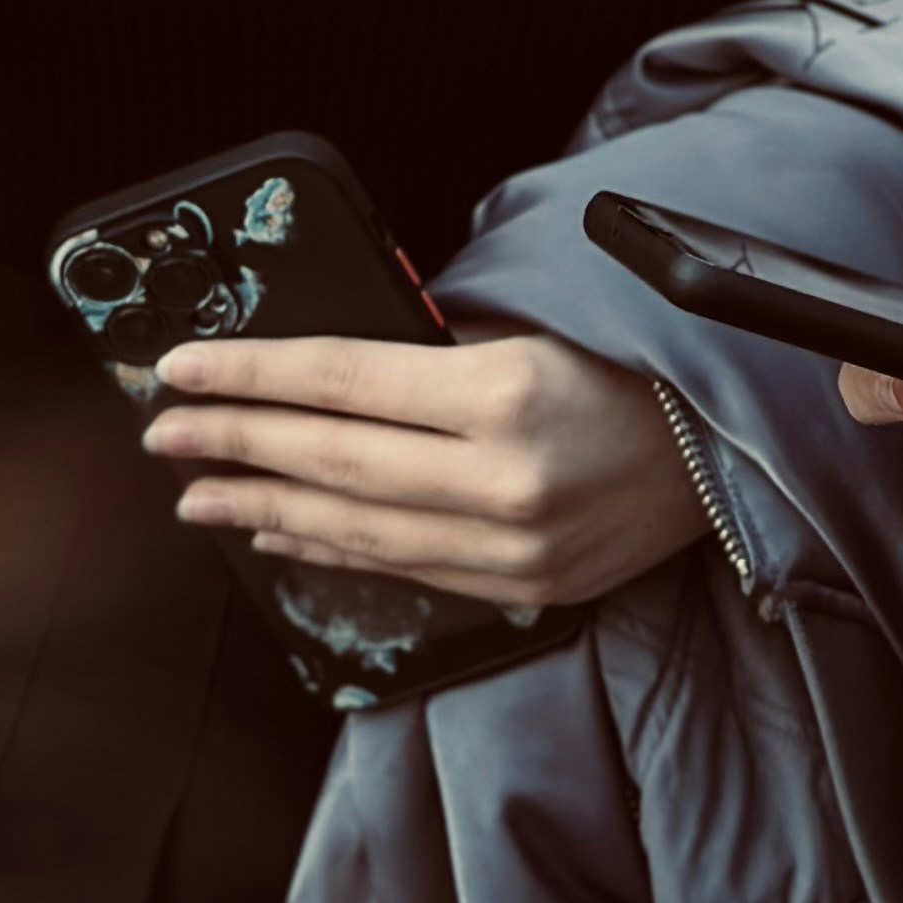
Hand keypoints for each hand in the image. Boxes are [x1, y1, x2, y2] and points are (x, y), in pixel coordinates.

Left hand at [143, 327, 705, 608]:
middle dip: (237, 442)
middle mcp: (502, 480)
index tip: (181, 367)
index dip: (252, 375)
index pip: (344, 382)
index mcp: (505, 393)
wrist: (738, 440)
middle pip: (335, 461)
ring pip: (358, 529)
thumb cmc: (639, 350)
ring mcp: (512, 547)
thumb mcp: (542, 316)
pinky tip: (283, 534)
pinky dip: (334, 550)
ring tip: (198, 492)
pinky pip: (406, 568)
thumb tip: (339, 361)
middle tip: (164, 433)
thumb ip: (441, 342)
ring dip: (266, 508)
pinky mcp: (524, 585)